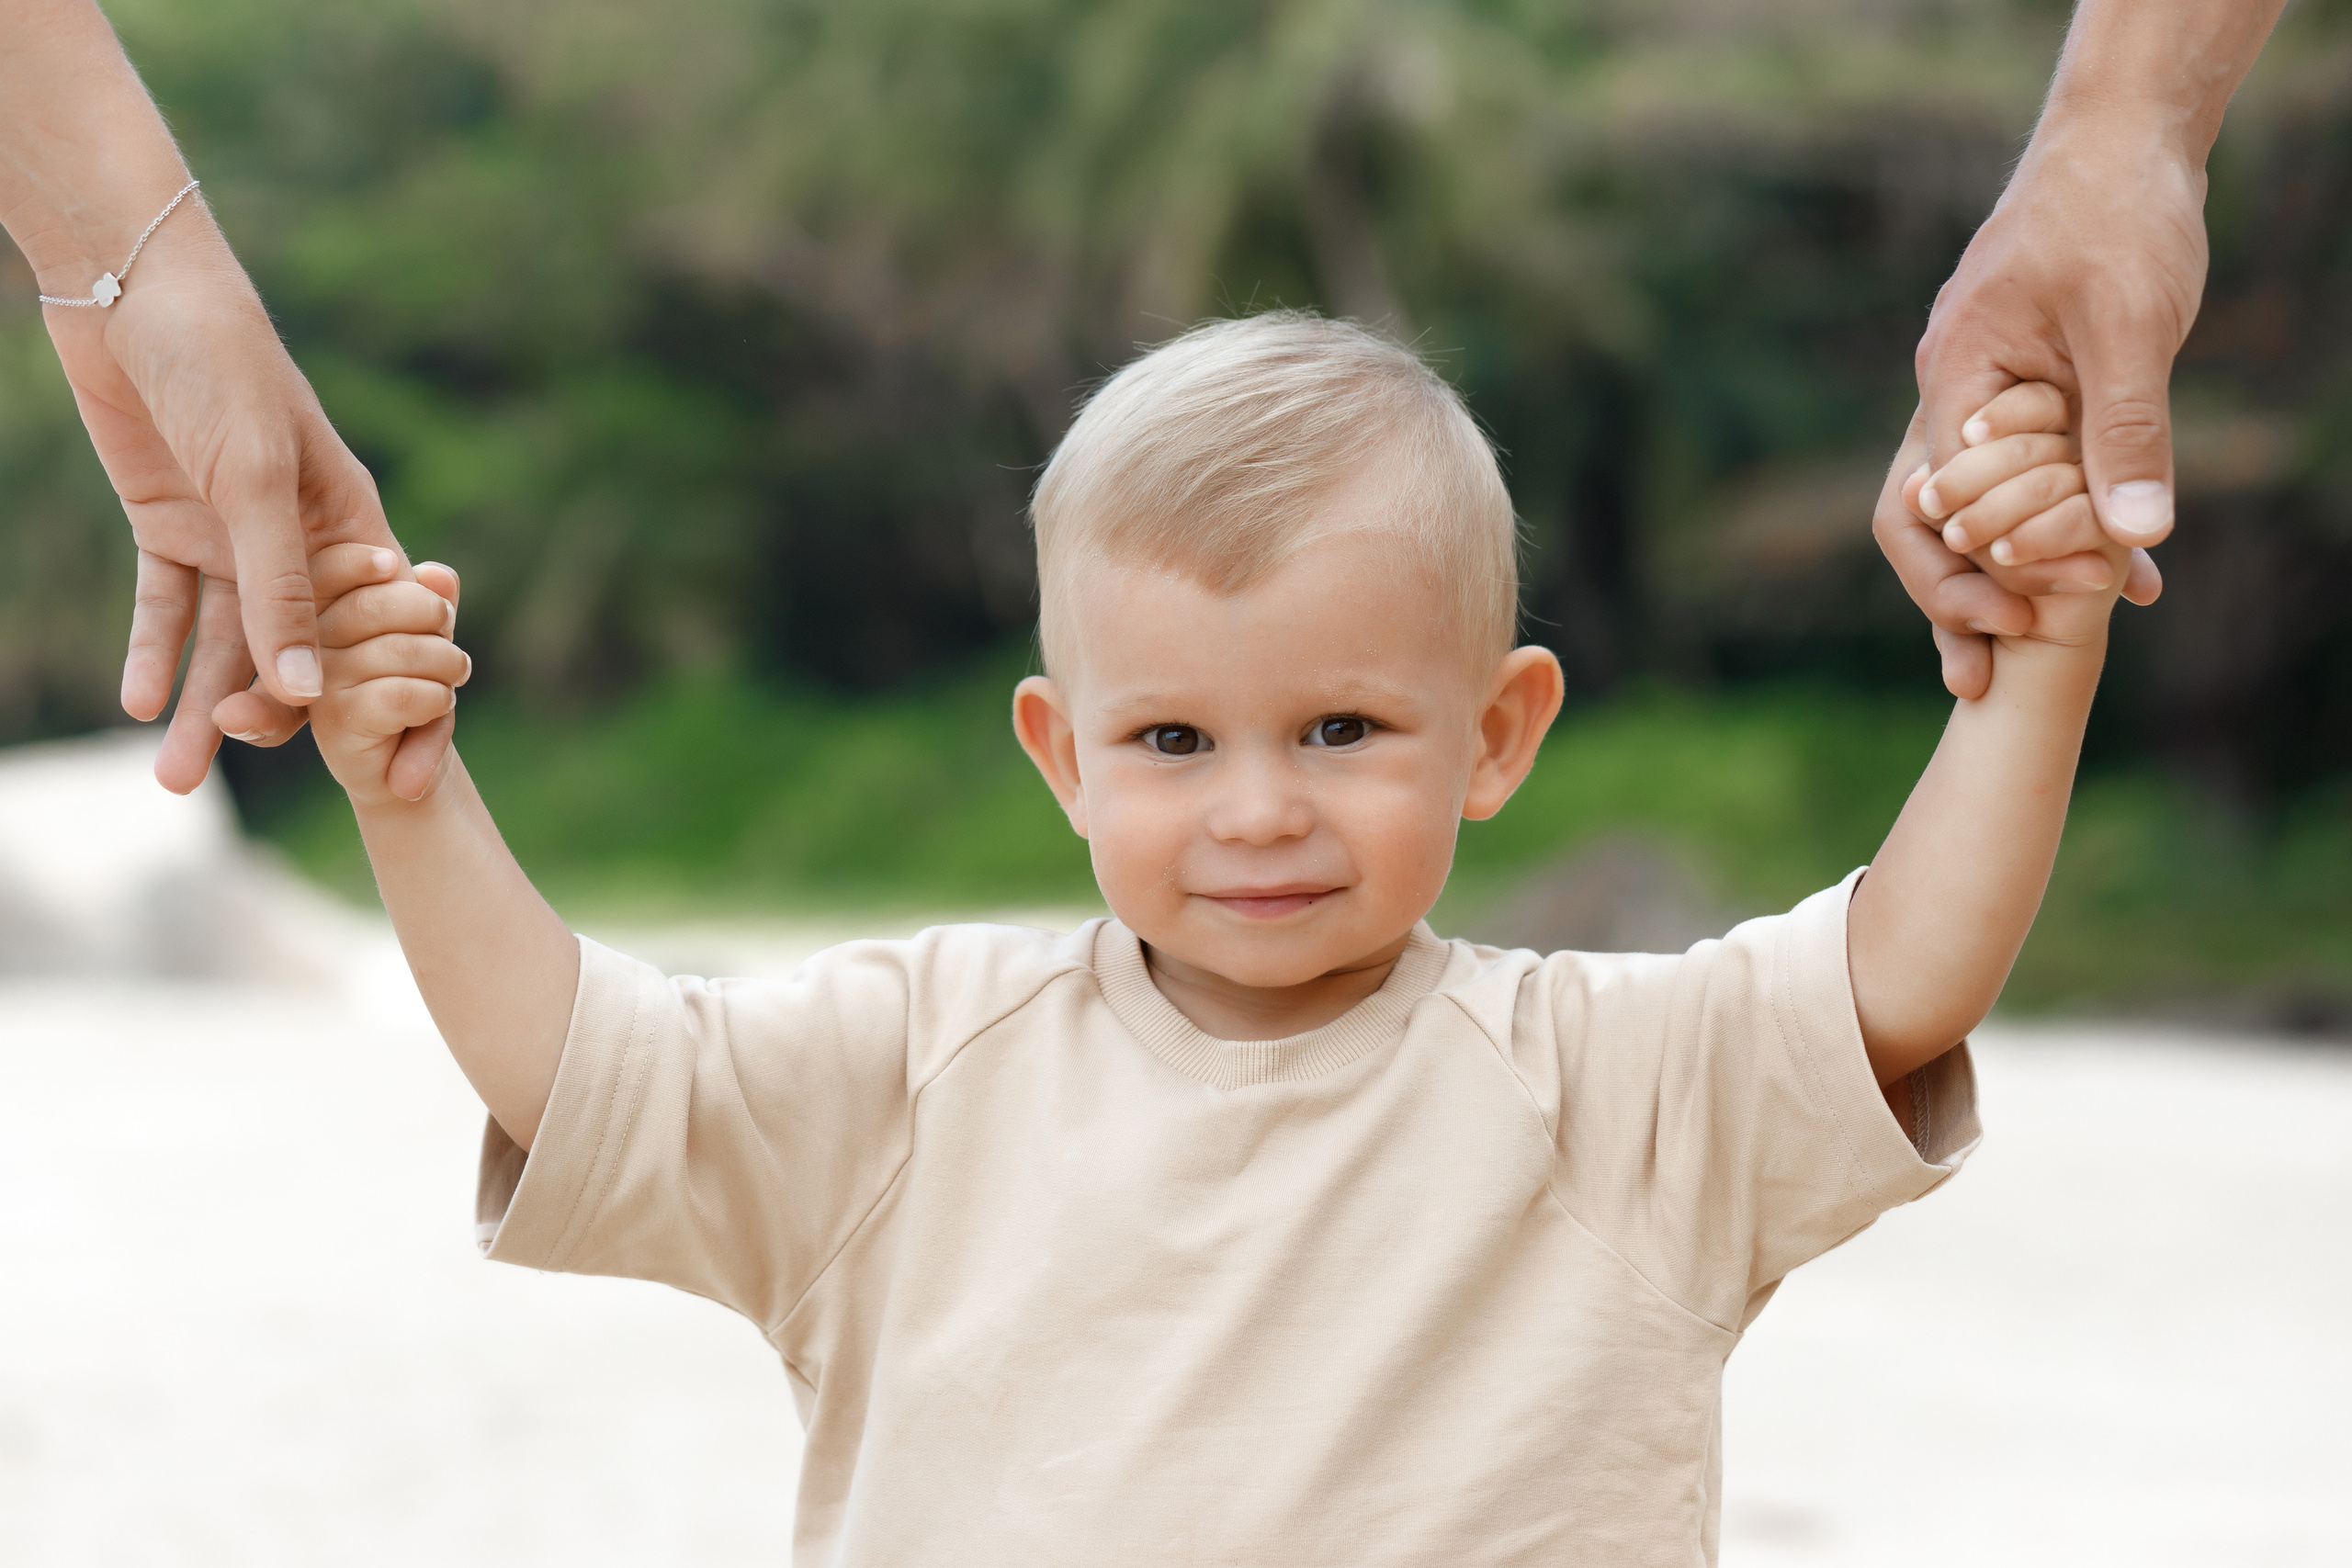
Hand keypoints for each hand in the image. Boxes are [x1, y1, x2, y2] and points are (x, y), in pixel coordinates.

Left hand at [44, 212, 454, 795]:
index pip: (388, 641)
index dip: (401, 712)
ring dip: (199, 704)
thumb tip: (303, 693)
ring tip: (172, 774)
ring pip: (227, 641)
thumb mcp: (257, 481)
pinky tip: (137, 699)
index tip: (391, 783)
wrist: (132, 285)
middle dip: (268, 721)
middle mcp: (299, 542)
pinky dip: (155, 650)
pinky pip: (168, 605)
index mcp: (353, 530)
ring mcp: (233, 535)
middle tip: (213, 771)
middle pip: (298, 655)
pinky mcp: (171, 523)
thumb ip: (280, 589)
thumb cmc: (222, 368)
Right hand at [308, 543, 468, 807]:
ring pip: (400, 651)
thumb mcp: (428, 633)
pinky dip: (437, 699)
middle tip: (453, 651)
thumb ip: (433, 598)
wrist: (409, 764)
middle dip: (434, 619)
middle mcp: (304, 643)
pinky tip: (437, 706)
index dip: (374, 565)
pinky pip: (402, 693)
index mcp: (316, 609)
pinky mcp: (333, 719)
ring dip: (447, 666)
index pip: (334, 566)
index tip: (415, 582)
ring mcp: (314, 682)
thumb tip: (438, 576)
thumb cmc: (415, 685)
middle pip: (375, 604)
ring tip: (450, 682)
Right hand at [1900, 113, 2203, 694]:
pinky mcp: (2023, 396)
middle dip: (1949, 600)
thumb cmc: (2117, 217)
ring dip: (1998, 580)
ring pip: (1970, 512)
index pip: (1937, 501)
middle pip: (1924, 523)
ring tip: (2017, 657)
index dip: (1970, 569)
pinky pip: (2026, 481)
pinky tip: (2123, 571)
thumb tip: (2135, 544)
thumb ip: (2128, 434)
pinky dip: (2060, 529)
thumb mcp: (2132, 329)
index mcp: (1954, 379)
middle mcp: (1951, 397)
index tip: (2019, 620)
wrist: (2124, 143)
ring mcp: (1981, 398)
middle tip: (1979, 674)